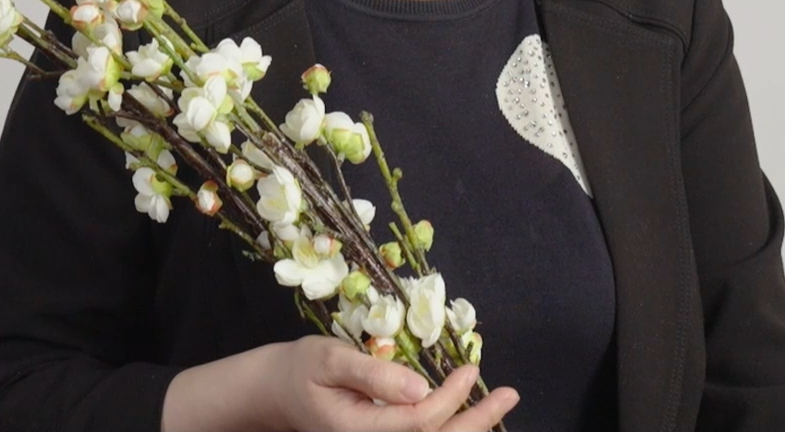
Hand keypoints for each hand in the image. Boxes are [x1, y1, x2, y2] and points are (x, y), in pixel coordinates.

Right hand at [161, 335, 520, 431]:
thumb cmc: (300, 369)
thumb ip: (372, 373)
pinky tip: (471, 418)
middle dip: (475, 422)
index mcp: (354, 429)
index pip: (417, 421)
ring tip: (501, 404)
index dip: (450, 397)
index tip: (472, 368)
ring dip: (468, 429)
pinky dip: (448, 431)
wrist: (274, 392)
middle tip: (510, 394)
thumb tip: (420, 386)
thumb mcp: (329, 360)